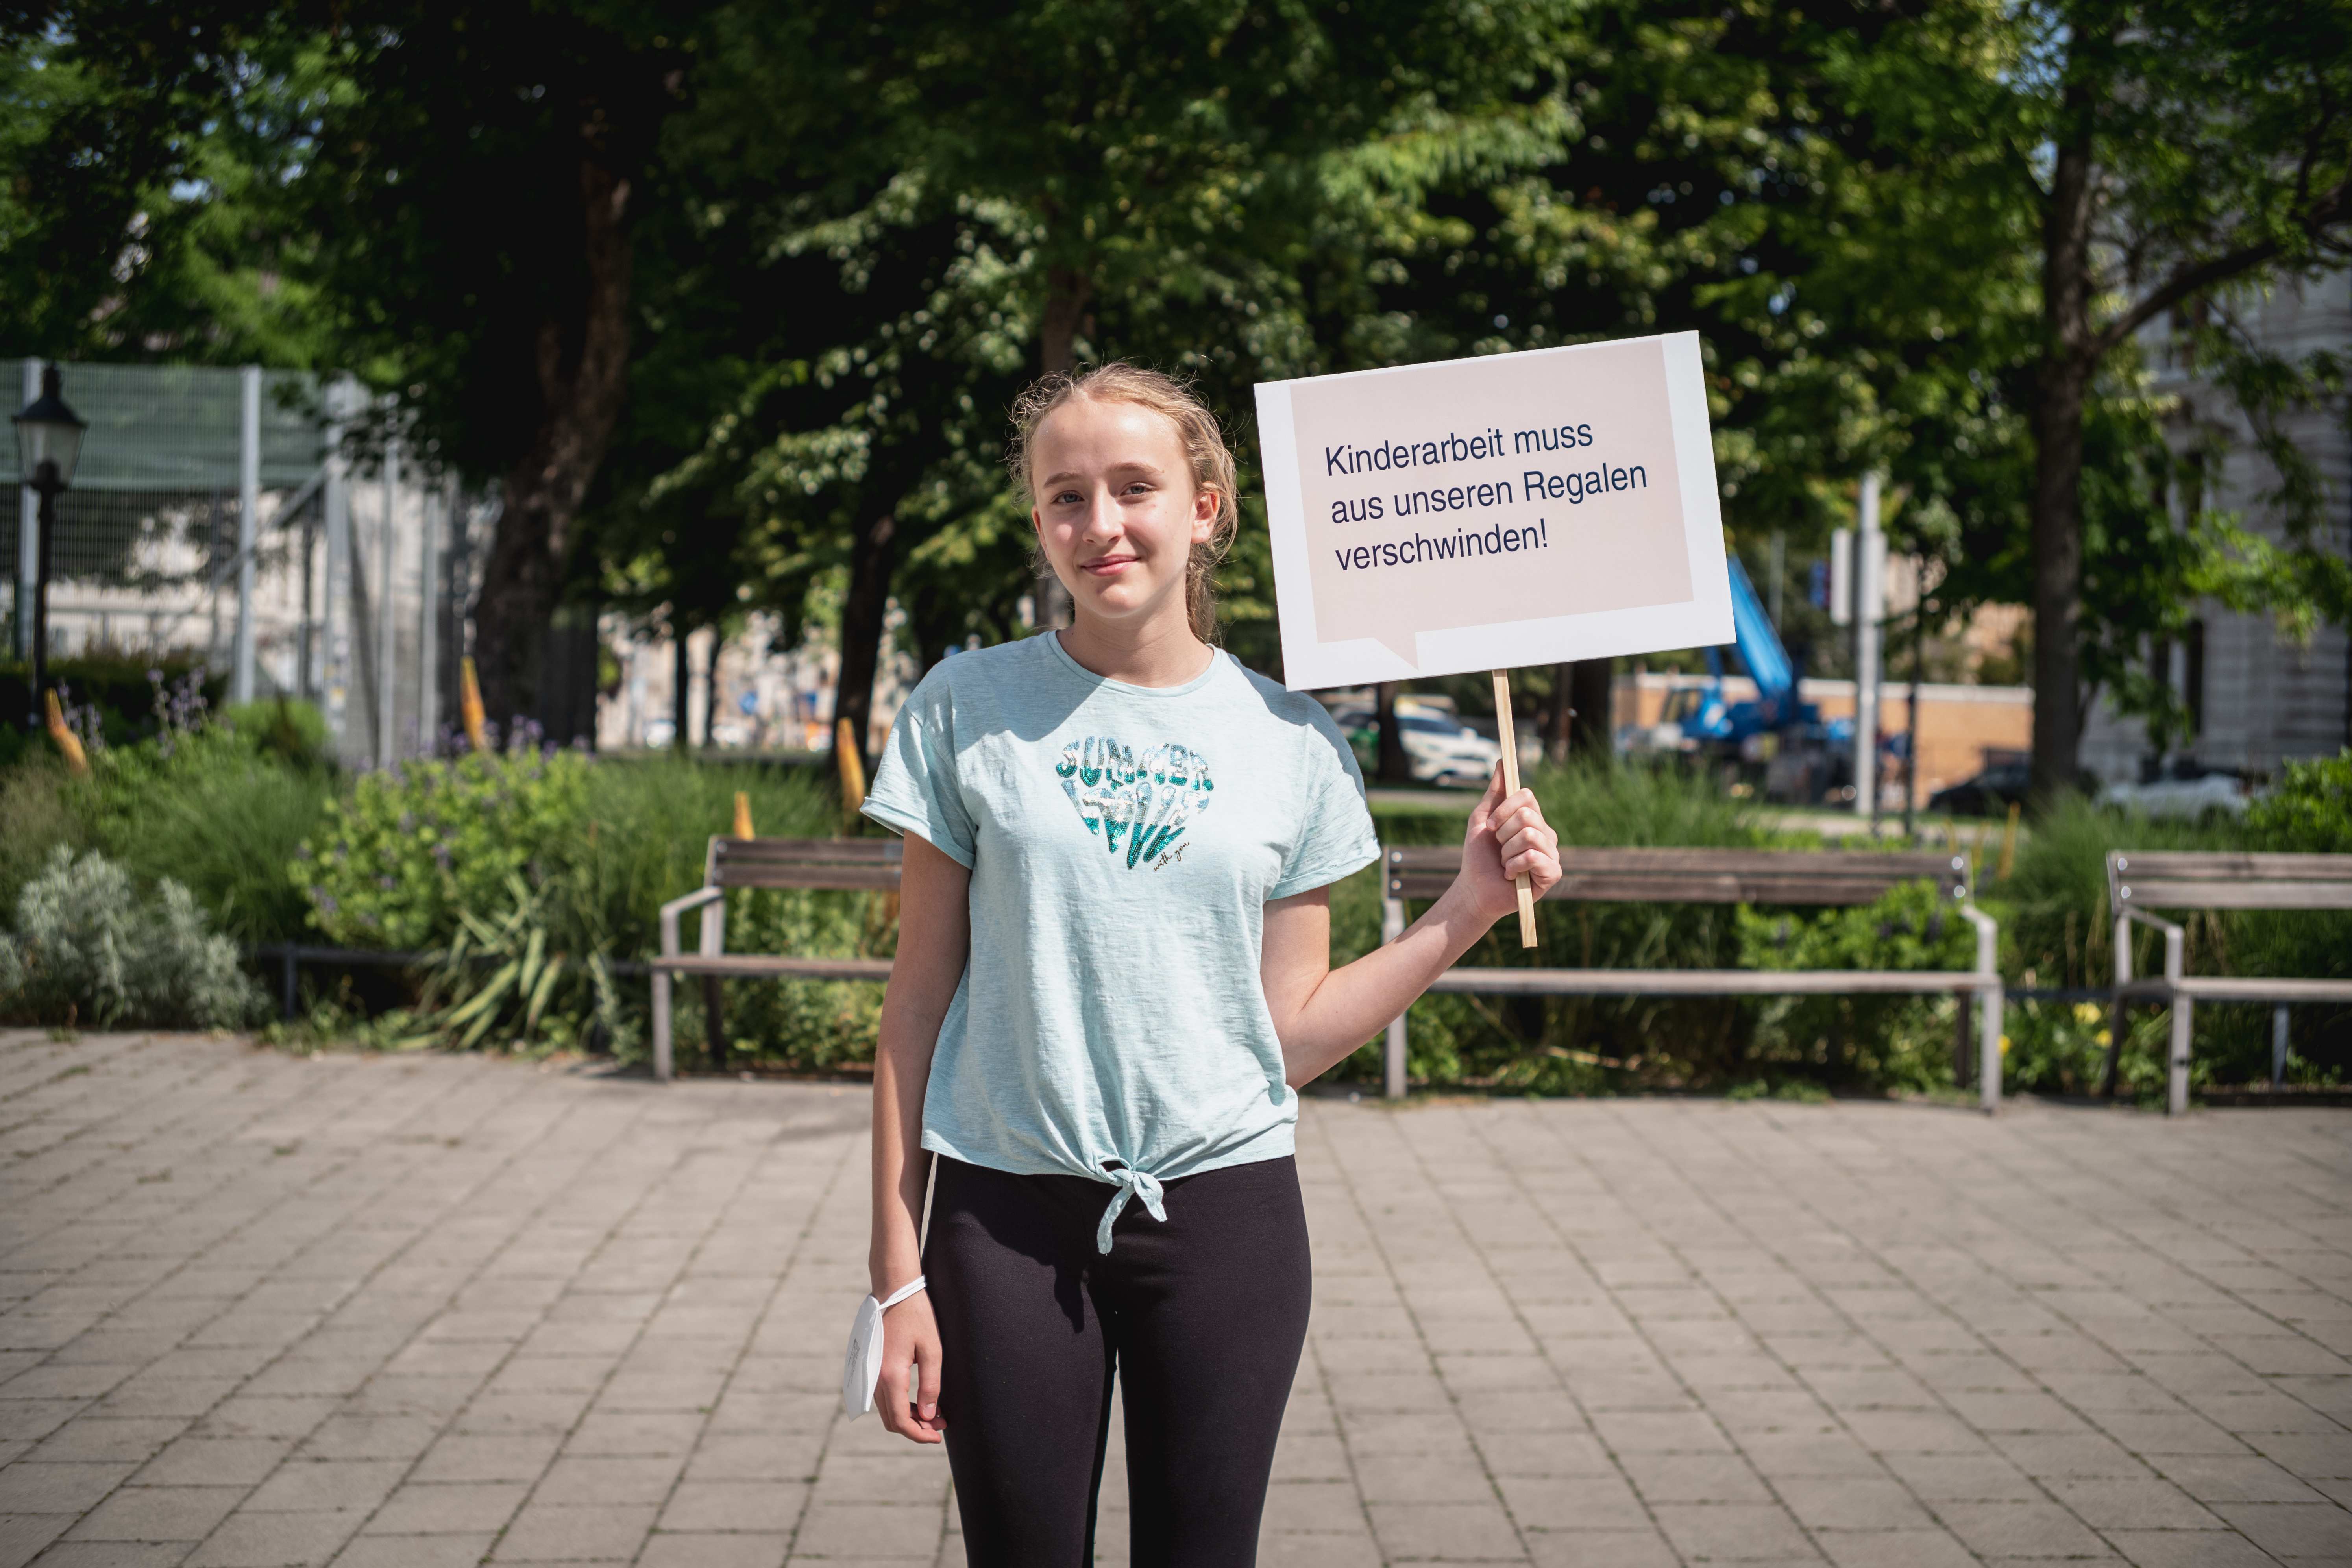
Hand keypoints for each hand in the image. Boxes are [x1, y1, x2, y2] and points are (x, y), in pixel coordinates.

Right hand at [876, 1290, 944, 1443]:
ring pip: (887, 1410)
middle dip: (916, 1429)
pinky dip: (901, 1405)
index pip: (901, 1420)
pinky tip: (921, 1400)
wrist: (894, 1291)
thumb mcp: (932, 1350)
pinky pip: (884, 1397)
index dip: (919, 1435)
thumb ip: (931, 1385)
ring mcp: (871, 1374)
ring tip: (935, 1414)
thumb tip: (930, 1416)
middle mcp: (875, 1379)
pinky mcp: (872, 1368)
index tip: (938, 1436)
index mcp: (890, 1376)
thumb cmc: (917, 1316)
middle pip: (891, 1420)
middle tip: (941, 1425)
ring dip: (909, 1417)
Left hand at [1449, 763, 1561, 925]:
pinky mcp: (1552, 874)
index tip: (1490, 826)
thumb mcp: (1482, 819)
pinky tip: (1511, 875)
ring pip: (1530, 835)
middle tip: (1498, 848)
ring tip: (1504, 863)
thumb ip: (1494, 792)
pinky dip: (1514, 865)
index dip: (1504, 808)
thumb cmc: (1478, 856)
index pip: (1527, 796)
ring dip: (1506, 851)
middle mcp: (1546, 834)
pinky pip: (1535, 856)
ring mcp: (1551, 854)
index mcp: (1532, 819)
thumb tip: (1503, 762)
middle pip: (1527, 815)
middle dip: (1502, 833)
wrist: (1474, 889)